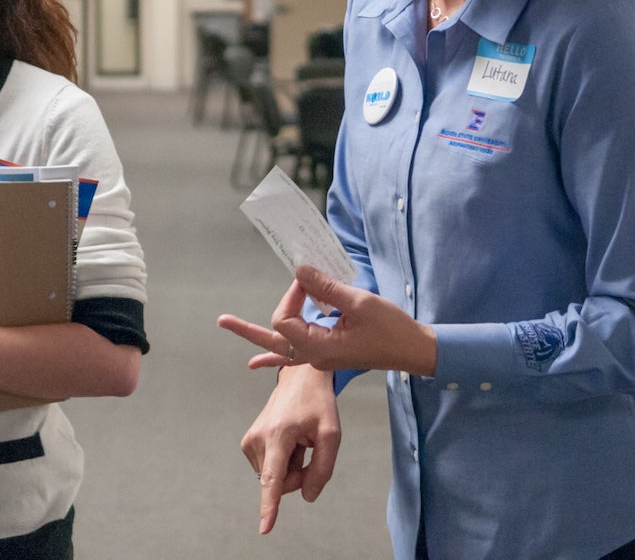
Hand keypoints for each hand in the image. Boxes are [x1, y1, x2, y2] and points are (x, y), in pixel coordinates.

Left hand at [217, 266, 436, 376]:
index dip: (291, 295)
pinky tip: (255, 364)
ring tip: (229, 326)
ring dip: (258, 335)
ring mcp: (320, 356)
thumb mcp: (359, 302)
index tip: (307, 277)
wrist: (413, 349)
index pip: (285, 320)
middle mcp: (315, 356)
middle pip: (273, 339)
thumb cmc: (391, 327)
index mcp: (320, 348)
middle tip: (222, 320)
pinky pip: (293, 356)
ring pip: (281, 346)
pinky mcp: (327, 352)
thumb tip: (299, 270)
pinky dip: (273, 357)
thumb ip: (326, 287)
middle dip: (249, 329)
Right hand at [239, 364, 339, 533]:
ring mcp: (250, 441)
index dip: (270, 506)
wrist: (299, 378)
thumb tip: (307, 496)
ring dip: (291, 466)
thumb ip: (322, 469)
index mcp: (279, 434)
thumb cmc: (317, 403)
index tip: (265, 528)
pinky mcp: (248, 443)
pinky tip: (290, 440)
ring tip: (298, 440)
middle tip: (309, 448)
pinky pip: (269, 469)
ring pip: (275, 478)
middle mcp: (258, 439)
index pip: (274, 478)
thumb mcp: (331, 435)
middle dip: (298, 476)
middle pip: (281, 483)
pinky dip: (283, 461)